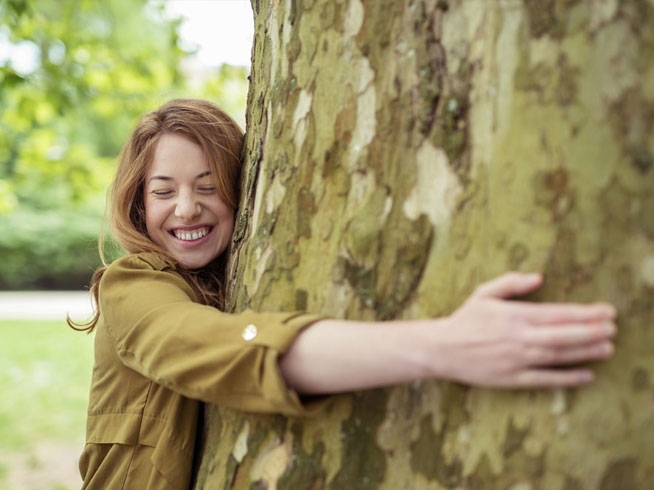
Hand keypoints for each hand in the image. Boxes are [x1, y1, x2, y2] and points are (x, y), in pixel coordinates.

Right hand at [433, 272, 616, 387]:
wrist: (442, 349)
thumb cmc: (465, 319)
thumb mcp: (484, 293)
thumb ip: (512, 283)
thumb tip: (539, 277)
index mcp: (514, 314)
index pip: (557, 313)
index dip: (585, 313)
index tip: (606, 311)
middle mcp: (519, 337)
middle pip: (564, 335)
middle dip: (592, 331)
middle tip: (614, 328)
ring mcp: (516, 359)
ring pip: (559, 356)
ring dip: (586, 352)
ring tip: (608, 348)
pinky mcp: (512, 379)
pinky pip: (545, 379)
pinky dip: (567, 378)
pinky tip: (587, 375)